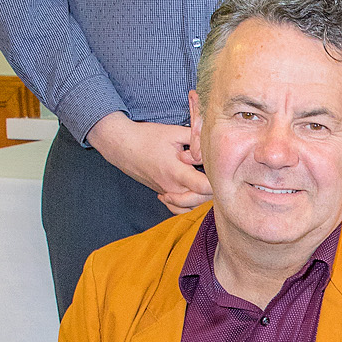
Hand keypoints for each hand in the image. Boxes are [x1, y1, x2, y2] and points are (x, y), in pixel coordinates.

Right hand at [87, 112, 211, 212]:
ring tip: (203, 180)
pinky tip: (190, 190)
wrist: (122, 145)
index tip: (220, 169)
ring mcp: (166, 193)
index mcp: (177, 172)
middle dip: (212, 188)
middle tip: (214, 172)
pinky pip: (179, 209)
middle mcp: (172, 187)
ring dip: (201, 197)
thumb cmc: (147, 136)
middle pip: (202, 200)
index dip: (218, 180)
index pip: (206, 188)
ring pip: (192, 207)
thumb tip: (214, 147)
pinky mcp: (162, 194)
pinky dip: (188, 205)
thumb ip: (197, 139)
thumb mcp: (175, 132)